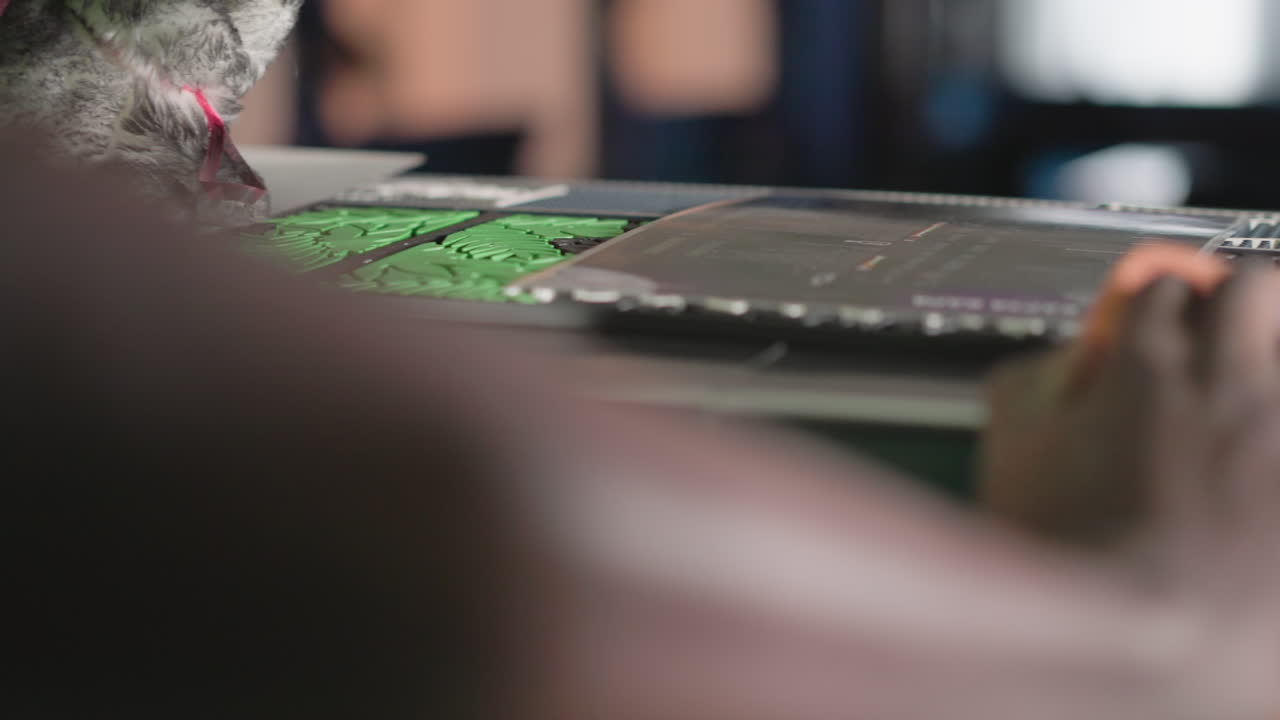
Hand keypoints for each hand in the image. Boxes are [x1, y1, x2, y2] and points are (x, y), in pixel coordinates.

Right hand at [983, 264, 1279, 713]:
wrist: (1138, 637)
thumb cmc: (1066, 549)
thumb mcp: (1011, 454)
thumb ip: (1027, 391)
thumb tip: (1054, 370)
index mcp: (1145, 367)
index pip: (1159, 286)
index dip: (1151, 301)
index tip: (1147, 323)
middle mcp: (1228, 385)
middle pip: (1253, 287)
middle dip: (1230, 300)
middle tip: (1213, 335)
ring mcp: (1277, 433)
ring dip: (1262, 354)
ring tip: (1237, 398)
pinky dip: (1267, 431)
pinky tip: (1248, 464)